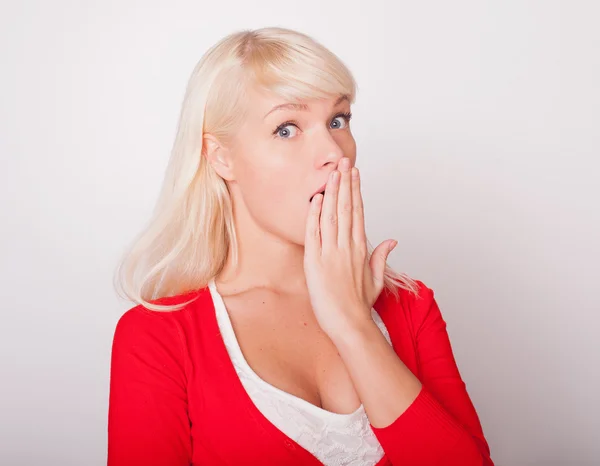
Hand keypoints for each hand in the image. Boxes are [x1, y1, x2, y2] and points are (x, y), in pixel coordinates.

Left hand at [303, 157, 397, 338]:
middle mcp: (347, 247)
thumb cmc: (359, 306)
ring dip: (331, 191)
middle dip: (344, 182)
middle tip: (343, 161)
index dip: (355, 190)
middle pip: (346, 208)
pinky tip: (316, 198)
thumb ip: (381, 258)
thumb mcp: (376, 280)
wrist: (348, 324)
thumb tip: (392, 241)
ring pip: (331, 215)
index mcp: (360, 249)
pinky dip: (315, 214)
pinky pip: (314, 233)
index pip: (358, 212)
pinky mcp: (315, 262)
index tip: (354, 173)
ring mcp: (331, 253)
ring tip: (332, 171)